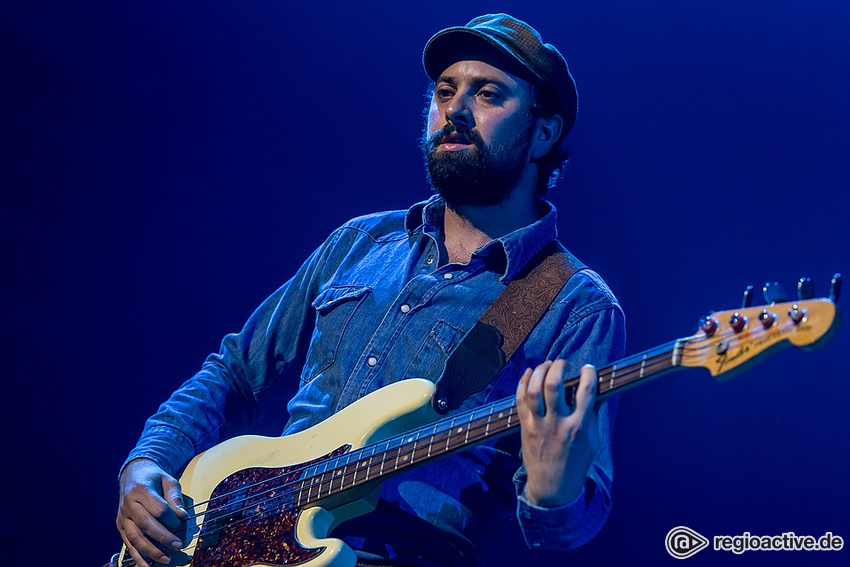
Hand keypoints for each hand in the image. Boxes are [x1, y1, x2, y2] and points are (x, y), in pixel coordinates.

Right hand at [117, 458, 187, 566]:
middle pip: (145, 524)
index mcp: (141, 490)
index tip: (182, 521)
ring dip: (150, 551)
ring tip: (166, 559)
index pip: (157, 508)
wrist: (132, 476)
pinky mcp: (120, 526)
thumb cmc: (153, 478)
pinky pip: (128, 544)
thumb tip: (182, 515)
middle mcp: (128, 504)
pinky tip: (148, 566)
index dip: (171, 518)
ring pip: (134, 537)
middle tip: (178, 546)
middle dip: (163, 537)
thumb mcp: (168, 480)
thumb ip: (175, 497)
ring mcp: (123, 517)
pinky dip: (137, 557)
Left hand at [516, 360, 598, 506]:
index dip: (588, 374)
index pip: (585, 392)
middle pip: (554, 385)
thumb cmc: (576, 464)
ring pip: (534, 389)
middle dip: (559, 367)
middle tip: (564, 364)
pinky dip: (523, 382)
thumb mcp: (592, 442)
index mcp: (579, 427)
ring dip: (540, 371)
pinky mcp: (525, 427)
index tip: (588, 369)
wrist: (552, 488)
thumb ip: (593, 416)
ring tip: (547, 365)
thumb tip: (597, 392)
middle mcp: (558, 423)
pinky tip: (529, 373)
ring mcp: (539, 425)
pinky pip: (520, 400)